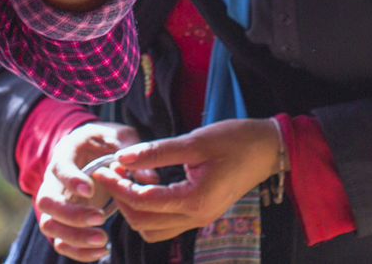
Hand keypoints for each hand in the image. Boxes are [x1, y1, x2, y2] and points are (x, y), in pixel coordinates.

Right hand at [36, 121, 140, 261]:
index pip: (59, 168)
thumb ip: (132, 151)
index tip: (90, 189)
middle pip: (47, 202)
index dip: (71, 180)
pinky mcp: (62, 222)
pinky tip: (102, 251)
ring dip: (74, 237)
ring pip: (49, 225)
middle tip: (101, 218)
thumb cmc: (105, 141)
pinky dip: (77, 251)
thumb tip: (150, 179)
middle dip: (72, 215)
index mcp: (66, 154)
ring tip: (103, 240)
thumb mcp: (119, 137)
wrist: (89, 148)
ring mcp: (55, 204)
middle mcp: (54, 181)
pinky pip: (60, 241)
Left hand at [92, 118, 282, 242]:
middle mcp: (196, 218)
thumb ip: (157, 152)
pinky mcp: (201, 214)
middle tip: (111, 172)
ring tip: (127, 180)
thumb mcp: (195, 141)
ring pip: (152, 230)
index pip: (144, 201)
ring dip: (134, 209)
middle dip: (122, 199)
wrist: (268, 149)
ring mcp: (199, 220)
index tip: (103, 168)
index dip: (118, 186)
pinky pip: (166, 224)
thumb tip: (123, 158)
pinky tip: (146, 187)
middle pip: (143, 222)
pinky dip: (149, 211)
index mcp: (195, 201)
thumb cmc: (236, 140)